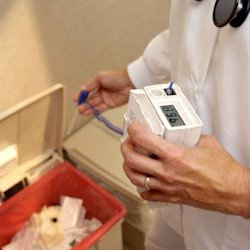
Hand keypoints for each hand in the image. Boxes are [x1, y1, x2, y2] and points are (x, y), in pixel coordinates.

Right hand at [74, 70, 133, 114]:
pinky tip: (89, 112)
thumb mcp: (100, 77)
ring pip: (95, 104)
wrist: (130, 82)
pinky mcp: (111, 104)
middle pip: (90, 99)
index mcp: (98, 83)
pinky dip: (95, 110)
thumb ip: (91, 85)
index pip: (87, 90)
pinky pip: (101, 108)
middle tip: (78, 107)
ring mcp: (106, 98)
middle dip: (84, 103)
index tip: (75, 99)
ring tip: (81, 111)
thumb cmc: (117, 77)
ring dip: (88, 108)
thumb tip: (83, 89)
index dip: (81, 95)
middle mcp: (102, 91)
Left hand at [121, 122, 249, 216]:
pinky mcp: (170, 197)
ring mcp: (166, 186)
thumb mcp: (206, 142)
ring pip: (134, 178)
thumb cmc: (223, 170)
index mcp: (175, 155)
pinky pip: (147, 194)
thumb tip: (181, 132)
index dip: (134, 130)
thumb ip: (189, 135)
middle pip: (132, 160)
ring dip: (128, 166)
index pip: (144, 139)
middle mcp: (167, 172)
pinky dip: (140, 186)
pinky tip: (143, 178)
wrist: (232, 191)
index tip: (134, 127)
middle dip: (125, 147)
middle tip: (128, 142)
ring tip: (131, 158)